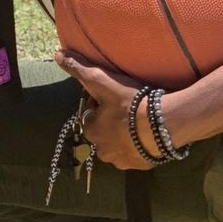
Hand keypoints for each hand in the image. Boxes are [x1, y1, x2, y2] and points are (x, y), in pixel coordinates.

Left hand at [55, 48, 161, 169]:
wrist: (164, 124)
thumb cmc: (129, 102)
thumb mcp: (101, 81)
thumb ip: (78, 69)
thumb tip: (58, 55)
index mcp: (91, 131)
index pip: (89, 115)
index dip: (99, 104)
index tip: (112, 95)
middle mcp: (102, 151)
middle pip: (102, 132)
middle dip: (110, 121)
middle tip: (126, 107)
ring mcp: (121, 161)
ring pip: (117, 145)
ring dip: (122, 135)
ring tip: (137, 120)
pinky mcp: (139, 166)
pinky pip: (134, 154)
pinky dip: (137, 146)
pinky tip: (146, 133)